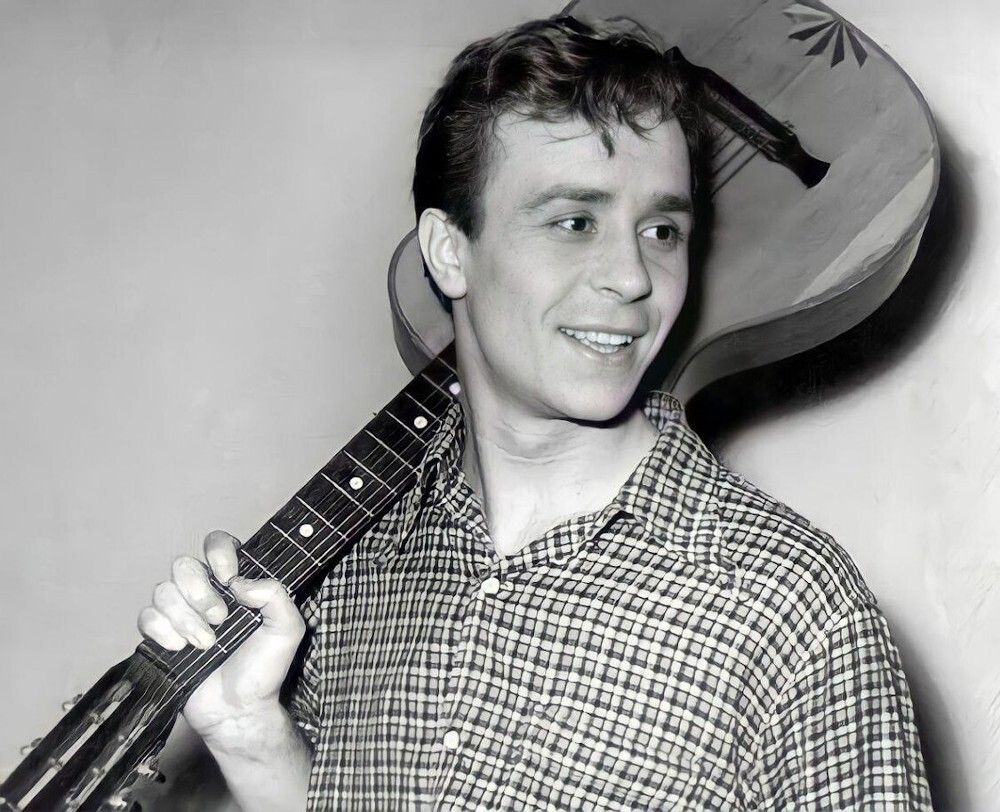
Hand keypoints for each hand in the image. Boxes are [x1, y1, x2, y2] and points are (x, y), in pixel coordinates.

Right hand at [136, 530, 305, 743]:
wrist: (239, 710)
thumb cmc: (264, 669)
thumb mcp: (287, 629)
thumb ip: (276, 595)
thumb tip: (240, 582)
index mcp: (235, 584)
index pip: (217, 545)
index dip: (218, 553)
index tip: (229, 578)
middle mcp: (205, 593)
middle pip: (184, 565)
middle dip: (200, 592)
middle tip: (221, 619)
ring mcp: (180, 614)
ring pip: (163, 591)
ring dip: (185, 618)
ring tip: (207, 644)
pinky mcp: (161, 637)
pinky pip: (146, 618)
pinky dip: (162, 632)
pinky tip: (181, 649)